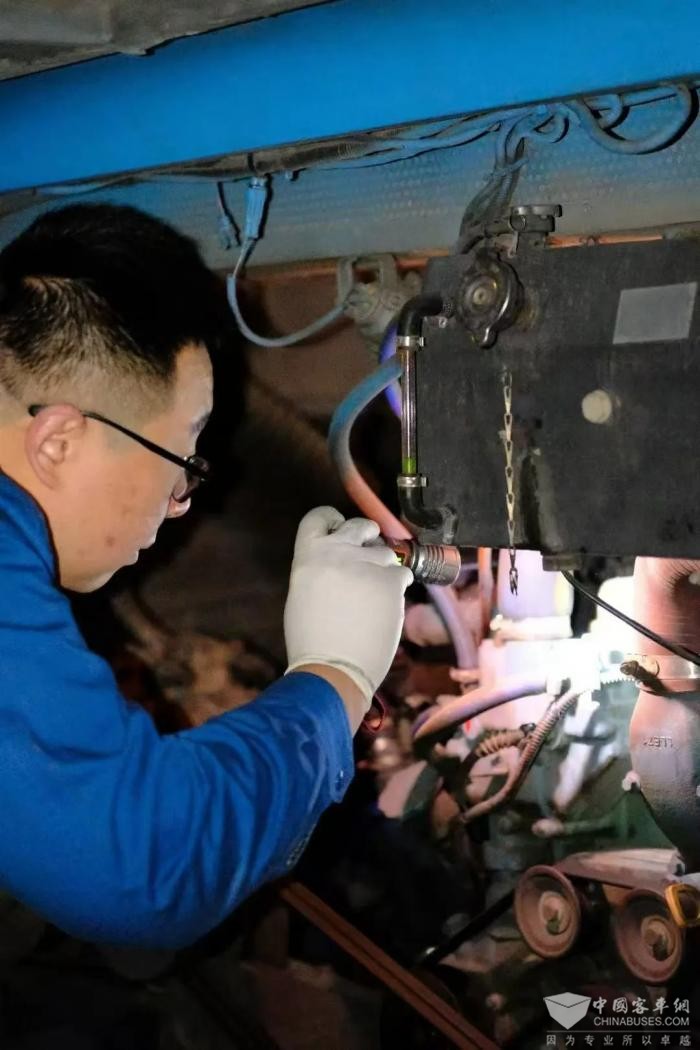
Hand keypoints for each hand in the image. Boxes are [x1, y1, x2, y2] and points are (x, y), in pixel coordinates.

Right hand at [284, 507, 412, 709]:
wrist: (333, 668)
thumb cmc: (311, 639)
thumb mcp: (302, 592)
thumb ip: (320, 568)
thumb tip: (339, 561)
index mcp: (309, 554)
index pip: (319, 516)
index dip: (333, 519)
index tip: (340, 528)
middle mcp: (338, 551)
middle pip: (360, 525)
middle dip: (368, 536)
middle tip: (368, 553)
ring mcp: (367, 563)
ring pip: (386, 552)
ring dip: (384, 568)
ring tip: (374, 596)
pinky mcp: (392, 581)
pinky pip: (403, 573)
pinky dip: (398, 587)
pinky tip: (387, 606)